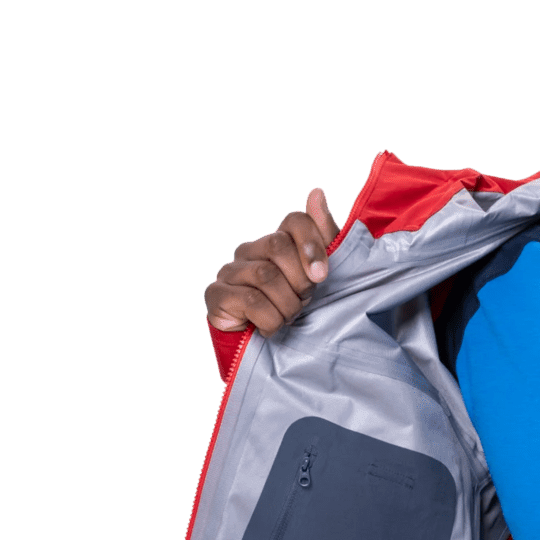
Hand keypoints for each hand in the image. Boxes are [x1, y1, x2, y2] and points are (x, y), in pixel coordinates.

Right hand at [203, 188, 340, 333]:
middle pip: (279, 246)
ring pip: (266, 276)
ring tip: (286, 317)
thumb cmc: (291, 306)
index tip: (322, 276)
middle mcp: (249, 250)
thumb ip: (322, 235)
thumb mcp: (316, 274)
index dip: (312, 245)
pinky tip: (269, 327)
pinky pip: (251, 300)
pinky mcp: (217, 294)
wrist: (267, 348)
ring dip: (287, 305)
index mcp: (274, 240)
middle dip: (299, 280)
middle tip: (301, 301)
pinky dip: (270, 319)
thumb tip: (317, 191)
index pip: (295, 221)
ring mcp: (229, 270)